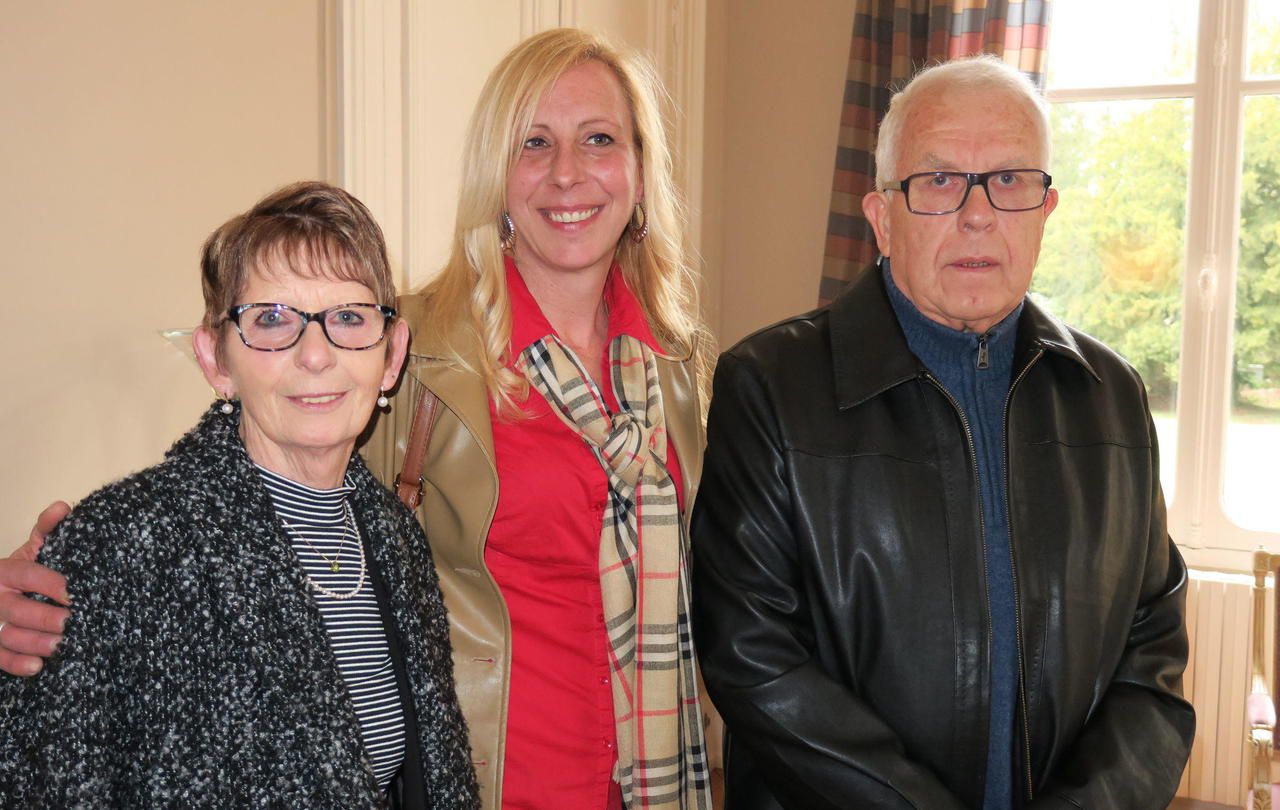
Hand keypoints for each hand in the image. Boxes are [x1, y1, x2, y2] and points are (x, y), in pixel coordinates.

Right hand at [0, 501, 71, 675]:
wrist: (9, 588)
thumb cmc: (31, 569)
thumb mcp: (38, 548)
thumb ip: (49, 529)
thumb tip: (62, 507)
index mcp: (7, 570)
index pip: (27, 575)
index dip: (50, 583)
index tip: (74, 592)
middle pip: (16, 609)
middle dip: (44, 617)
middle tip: (71, 622)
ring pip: (8, 635)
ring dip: (34, 643)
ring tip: (60, 645)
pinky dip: (16, 664)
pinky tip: (38, 667)